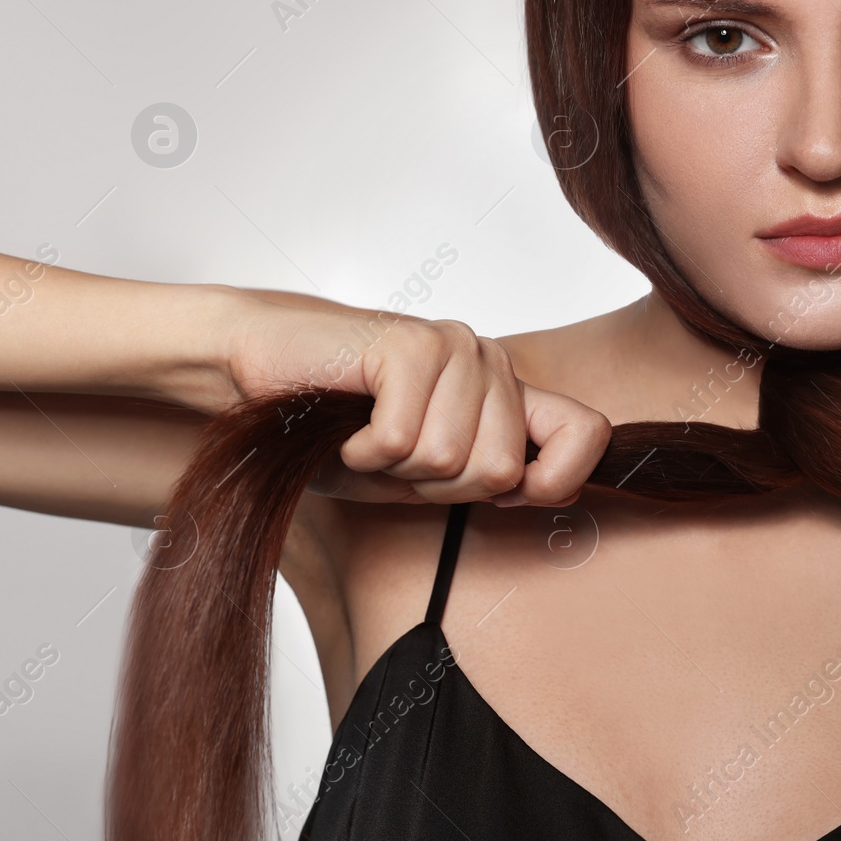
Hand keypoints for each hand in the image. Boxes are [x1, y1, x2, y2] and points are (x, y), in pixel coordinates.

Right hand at [217, 291, 610, 508]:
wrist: (253, 379)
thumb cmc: (335, 427)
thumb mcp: (427, 474)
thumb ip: (490, 477)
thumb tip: (545, 490)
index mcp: (507, 389)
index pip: (586, 432)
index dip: (555, 480)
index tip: (501, 496)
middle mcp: (490, 360)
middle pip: (500, 471)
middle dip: (436, 486)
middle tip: (393, 456)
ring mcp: (455, 346)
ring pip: (451, 460)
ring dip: (394, 468)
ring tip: (367, 436)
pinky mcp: (411, 344)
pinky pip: (403, 441)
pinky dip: (362, 453)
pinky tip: (345, 424)